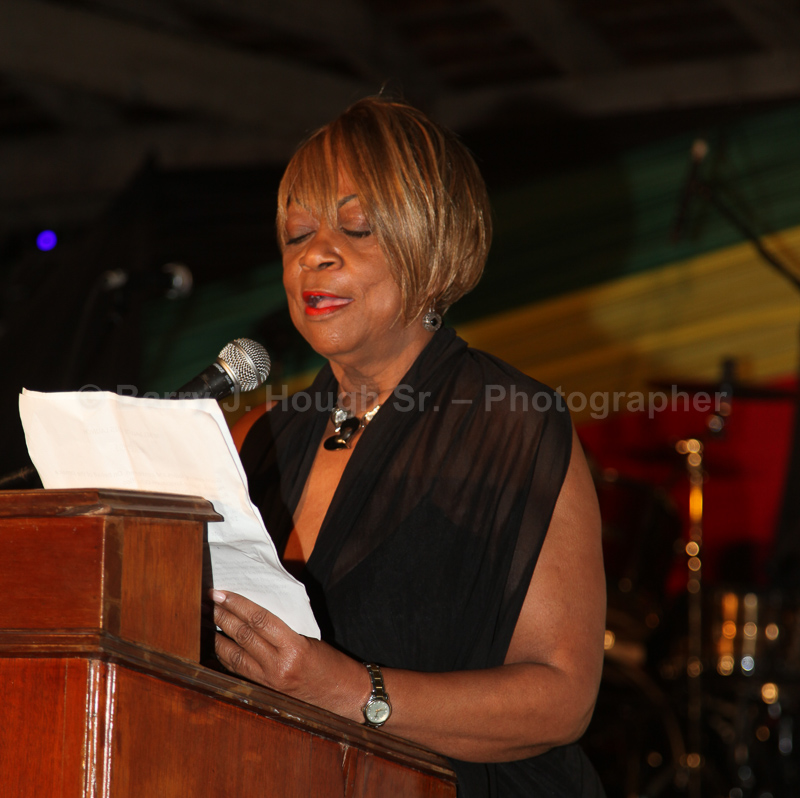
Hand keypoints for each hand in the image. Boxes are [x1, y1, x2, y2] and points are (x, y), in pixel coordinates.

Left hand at [210, 589, 366, 720]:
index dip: (238, 604)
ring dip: (218, 636)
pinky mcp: (265, 690)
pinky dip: (226, 656)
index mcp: (294, 647)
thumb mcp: (311, 638)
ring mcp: (269, 681)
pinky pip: (239, 670)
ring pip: (234, 655)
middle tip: (208, 601)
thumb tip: (255, 612)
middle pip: (243, 636)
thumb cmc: (333, 663)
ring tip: (207, 621)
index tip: (222, 593)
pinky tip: (218, 645)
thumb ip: (284, 627)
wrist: (345, 696)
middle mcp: (278, 666)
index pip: (259, 620)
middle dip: (223, 617)